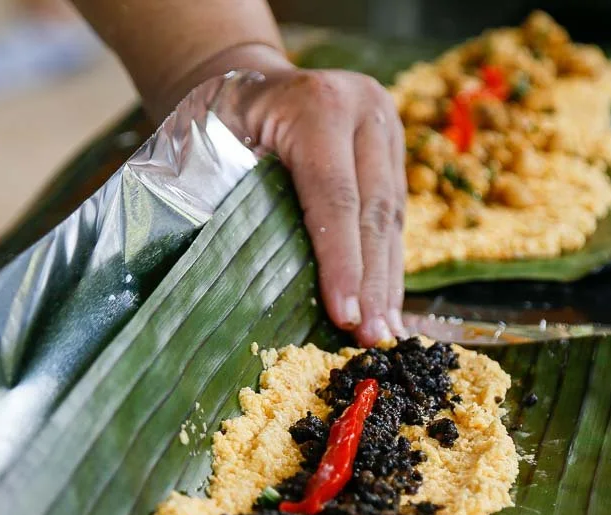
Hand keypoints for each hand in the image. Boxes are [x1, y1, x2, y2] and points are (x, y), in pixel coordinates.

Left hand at [229, 60, 408, 345]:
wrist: (250, 81)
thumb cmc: (221, 120)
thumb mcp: (216, 145)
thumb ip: (236, 199)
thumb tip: (246, 284)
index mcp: (317, 104)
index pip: (335, 197)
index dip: (342, 262)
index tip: (344, 316)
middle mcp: (363, 112)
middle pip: (373, 211)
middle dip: (373, 283)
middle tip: (372, 337)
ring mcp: (385, 130)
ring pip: (392, 218)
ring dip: (387, 281)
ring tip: (384, 332)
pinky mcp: (394, 153)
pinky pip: (394, 217)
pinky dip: (387, 264)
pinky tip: (386, 304)